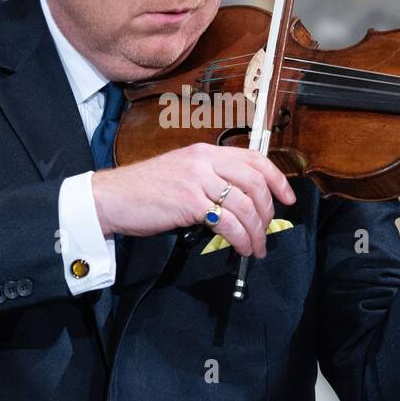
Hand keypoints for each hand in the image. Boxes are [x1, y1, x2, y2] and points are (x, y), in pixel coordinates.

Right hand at [92, 142, 296, 258]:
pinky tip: (241, 248)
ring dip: (256, 231)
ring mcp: (197, 179)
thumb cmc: (144, 191)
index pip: (254, 158)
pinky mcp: (189, 202)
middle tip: (267, 231)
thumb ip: (210, 180)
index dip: (277, 178)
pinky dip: (241, 238)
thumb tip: (239, 203)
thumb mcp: (182, 174)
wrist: (112, 198)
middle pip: (255, 183)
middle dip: (267, 212)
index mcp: (205, 152)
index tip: (288, 198)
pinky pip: (228, 222)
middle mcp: (204, 161)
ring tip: (255, 248)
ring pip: (245, 205)